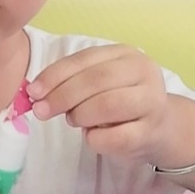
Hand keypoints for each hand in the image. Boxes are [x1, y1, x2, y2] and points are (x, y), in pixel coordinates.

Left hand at [28, 44, 172, 161]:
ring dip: (81, 115)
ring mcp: (152, 101)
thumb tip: (36, 93)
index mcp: (126, 54)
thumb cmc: (121, 102)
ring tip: (74, 120)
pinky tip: (93, 136)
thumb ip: (72, 81)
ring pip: (108, 105)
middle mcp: (144, 72)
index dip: (55, 75)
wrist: (161, 128)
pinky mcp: (150, 132)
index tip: (33, 92)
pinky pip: (115, 137)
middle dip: (62, 96)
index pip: (84, 59)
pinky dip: (95, 139)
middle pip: (96, 80)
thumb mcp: (100, 83)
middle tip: (41, 111)